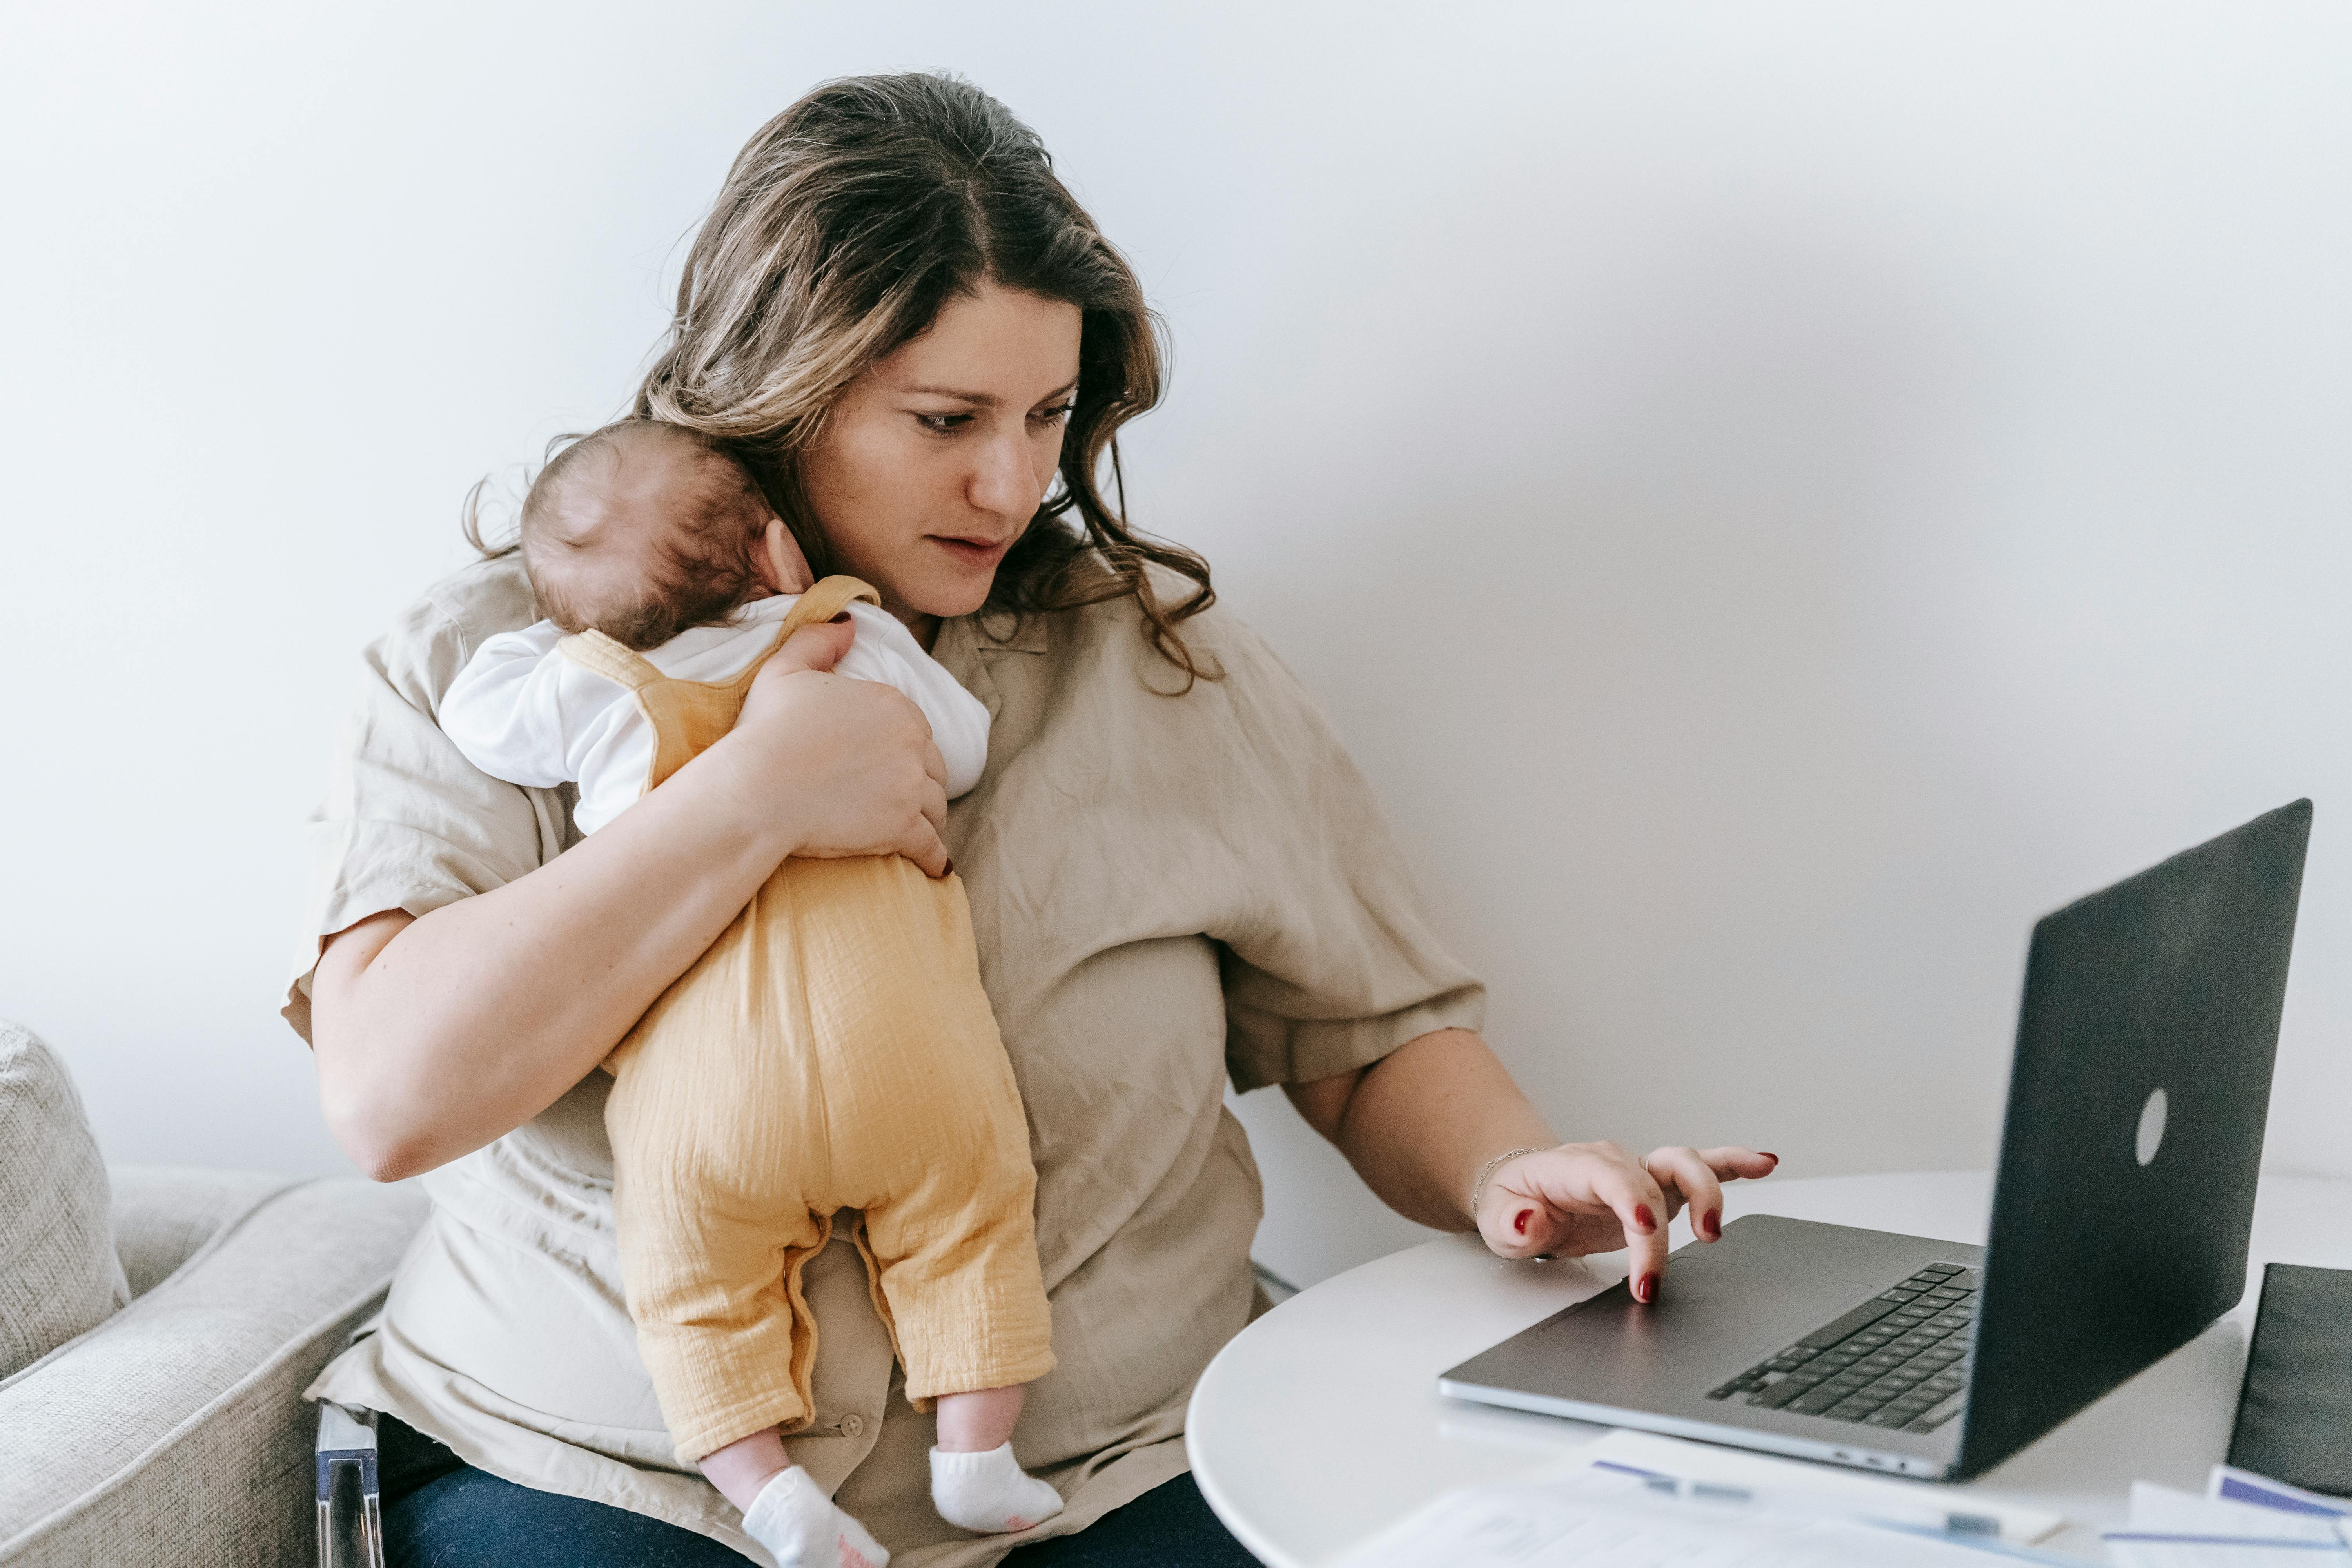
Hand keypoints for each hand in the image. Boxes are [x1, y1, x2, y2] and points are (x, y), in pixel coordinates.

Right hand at [723, 620, 951, 875]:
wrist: (756, 788)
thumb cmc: (764, 732)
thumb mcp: (784, 670)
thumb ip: (819, 640)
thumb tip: (849, 622)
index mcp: (891, 703)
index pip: (916, 730)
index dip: (904, 749)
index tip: (889, 765)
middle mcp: (911, 741)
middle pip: (932, 768)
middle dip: (921, 784)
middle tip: (905, 801)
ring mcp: (909, 785)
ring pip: (936, 806)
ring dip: (930, 819)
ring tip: (918, 832)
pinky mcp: (904, 827)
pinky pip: (933, 847)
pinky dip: (936, 857)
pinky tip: (935, 867)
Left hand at [1475, 1142, 1778, 1301]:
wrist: (1524, 1191)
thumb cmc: (1514, 1203)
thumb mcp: (1497, 1219)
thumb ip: (1512, 1222)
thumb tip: (1530, 1221)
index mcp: (1574, 1167)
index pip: (1611, 1177)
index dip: (1632, 1201)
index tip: (1645, 1231)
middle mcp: (1614, 1163)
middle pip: (1651, 1181)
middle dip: (1662, 1228)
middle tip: (1656, 1275)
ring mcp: (1641, 1173)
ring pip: (1684, 1166)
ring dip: (1708, 1193)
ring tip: (1714, 1232)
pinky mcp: (1660, 1188)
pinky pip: (1702, 1169)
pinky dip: (1734, 1165)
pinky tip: (1764, 1164)